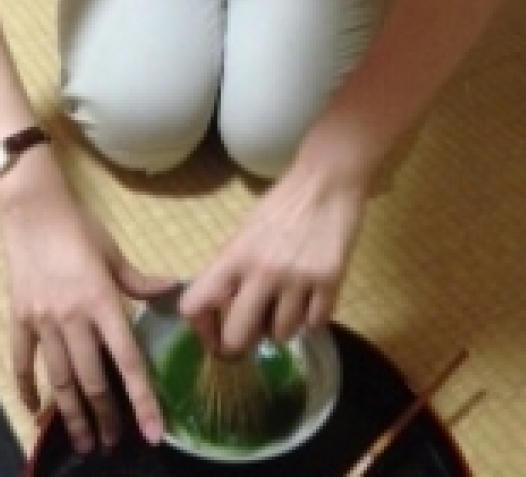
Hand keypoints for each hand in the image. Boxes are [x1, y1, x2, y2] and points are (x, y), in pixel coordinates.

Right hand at [0, 157, 175, 452]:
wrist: (32, 209)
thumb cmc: (78, 227)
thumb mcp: (112, 252)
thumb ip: (138, 281)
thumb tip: (171, 289)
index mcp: (102, 300)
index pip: (127, 360)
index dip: (142, 399)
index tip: (153, 431)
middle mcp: (73, 316)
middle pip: (92, 379)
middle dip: (105, 416)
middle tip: (112, 442)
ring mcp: (42, 320)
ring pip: (59, 379)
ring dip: (72, 414)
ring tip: (83, 440)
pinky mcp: (18, 317)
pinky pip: (22, 362)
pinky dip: (27, 389)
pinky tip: (35, 411)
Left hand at [179, 153, 366, 353]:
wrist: (326, 183)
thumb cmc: (282, 205)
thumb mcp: (245, 232)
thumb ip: (231, 268)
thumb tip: (220, 309)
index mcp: (234, 255)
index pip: (195, 304)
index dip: (202, 327)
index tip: (213, 332)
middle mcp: (262, 271)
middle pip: (237, 338)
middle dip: (241, 343)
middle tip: (250, 333)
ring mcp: (297, 279)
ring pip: (281, 335)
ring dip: (282, 326)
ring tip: (287, 304)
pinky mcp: (330, 282)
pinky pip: (315, 324)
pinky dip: (312, 317)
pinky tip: (311, 299)